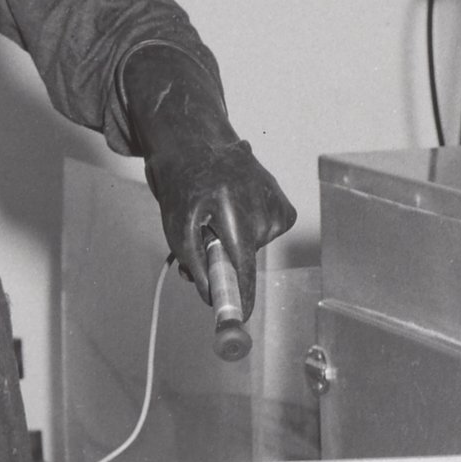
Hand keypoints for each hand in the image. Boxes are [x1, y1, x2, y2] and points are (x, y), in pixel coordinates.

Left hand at [121, 44, 296, 315]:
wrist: (197, 142)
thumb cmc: (182, 182)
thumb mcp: (176, 225)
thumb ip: (195, 264)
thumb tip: (210, 295)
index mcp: (235, 212)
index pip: (243, 269)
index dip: (240, 298)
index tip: (240, 319)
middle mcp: (263, 208)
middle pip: (246, 260)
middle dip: (224, 261)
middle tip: (202, 237)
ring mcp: (278, 203)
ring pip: (255, 247)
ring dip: (234, 241)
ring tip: (215, 212)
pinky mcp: (284, 204)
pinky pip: (266, 234)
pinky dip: (249, 229)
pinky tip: (235, 207)